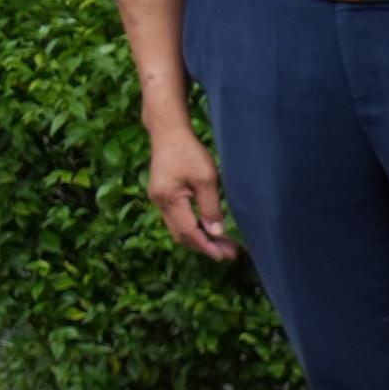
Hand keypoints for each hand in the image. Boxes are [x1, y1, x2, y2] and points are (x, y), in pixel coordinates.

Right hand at [144, 113, 236, 260]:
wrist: (168, 133)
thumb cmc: (189, 152)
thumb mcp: (206, 180)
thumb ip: (211, 207)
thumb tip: (216, 232)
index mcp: (169, 199)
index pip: (189, 232)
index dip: (207, 247)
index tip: (224, 256)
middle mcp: (160, 203)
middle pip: (182, 234)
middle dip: (205, 246)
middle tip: (229, 254)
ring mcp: (159, 199)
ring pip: (178, 229)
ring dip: (200, 239)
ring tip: (223, 245)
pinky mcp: (163, 195)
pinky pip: (177, 219)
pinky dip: (193, 228)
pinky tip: (209, 230)